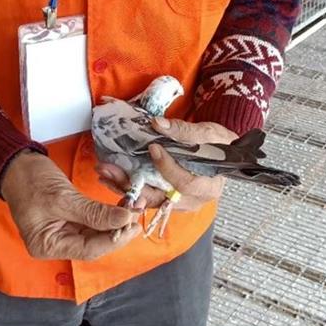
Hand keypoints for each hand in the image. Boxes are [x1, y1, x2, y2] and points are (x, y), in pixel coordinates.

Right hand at [1, 150, 140, 259]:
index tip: (133, 223)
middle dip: (117, 231)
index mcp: (47, 246)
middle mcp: (55, 245)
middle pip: (94, 245)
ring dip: (114, 223)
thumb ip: (94, 212)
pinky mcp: (67, 221)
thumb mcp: (63, 197)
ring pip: (95, 235)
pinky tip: (120, 208)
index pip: (89, 250)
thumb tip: (124, 220)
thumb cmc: (31, 180)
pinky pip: (91, 224)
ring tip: (133, 208)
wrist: (15, 164)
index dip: (114, 238)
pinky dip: (105, 216)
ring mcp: (61, 234)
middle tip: (137, 213)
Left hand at [95, 117, 234, 211]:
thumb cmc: (218, 144)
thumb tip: (157, 123)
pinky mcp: (164, 197)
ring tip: (104, 171)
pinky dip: (127, 186)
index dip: (168, 167)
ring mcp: (175, 201)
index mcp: (207, 187)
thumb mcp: (209, 134)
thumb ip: (184, 131)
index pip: (185, 182)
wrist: (221, 152)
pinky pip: (144, 195)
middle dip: (132, 185)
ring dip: (123, 186)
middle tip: (110, 170)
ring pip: (147, 199)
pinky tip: (110, 176)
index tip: (153, 149)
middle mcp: (190, 200)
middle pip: (159, 198)